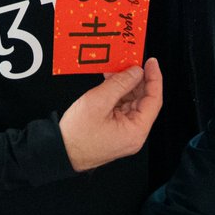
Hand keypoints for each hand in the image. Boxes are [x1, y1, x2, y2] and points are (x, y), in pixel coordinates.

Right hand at [59, 57, 162, 171]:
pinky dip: (118, 94)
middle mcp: (133, 134)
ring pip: (133, 103)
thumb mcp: (99, 101)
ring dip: (126, 86)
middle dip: (138, 80)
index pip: (154, 100)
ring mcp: (125, 133)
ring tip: (116, 72)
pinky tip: (110, 83)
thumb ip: (120, 84)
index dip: (154, 78)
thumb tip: (136, 72)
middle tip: (131, 63)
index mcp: (135, 131)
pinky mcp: (115, 131)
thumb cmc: (77, 135)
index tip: (151, 63)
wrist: (60, 151)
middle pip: (144, 101)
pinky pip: (123, 108)